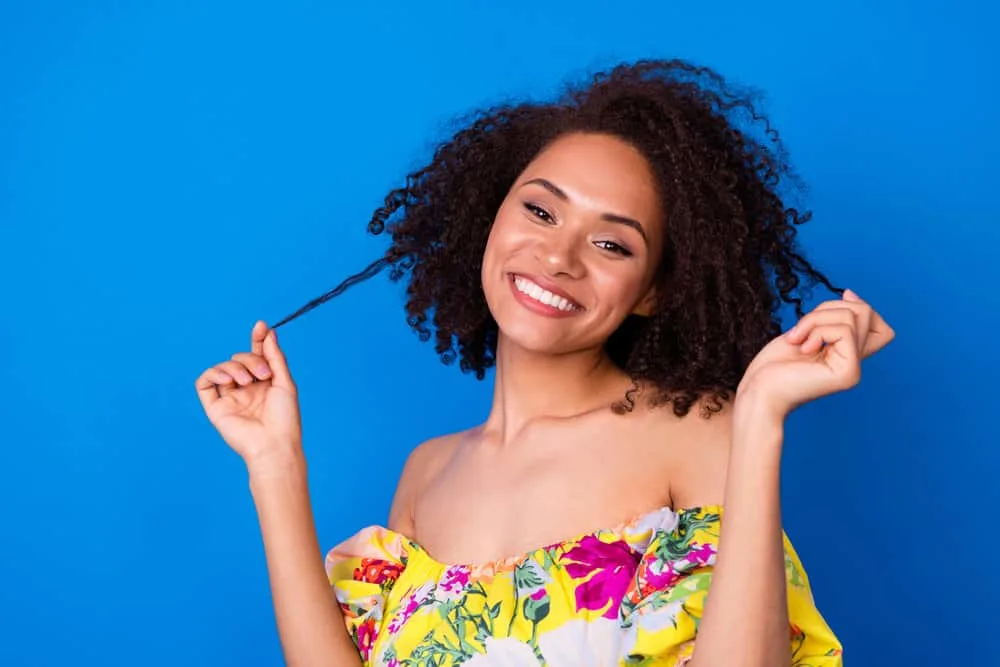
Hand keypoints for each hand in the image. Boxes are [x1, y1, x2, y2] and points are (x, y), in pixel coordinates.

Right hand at [196, 321, 302, 472]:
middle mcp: (246, 389)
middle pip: (240, 359)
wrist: (274, 444)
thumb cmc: (285, 418)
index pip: (257, 355)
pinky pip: (204, 383)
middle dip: (250, 360)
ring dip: (234, 367)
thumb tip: (268, 332)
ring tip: (247, 381)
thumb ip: (275, 357)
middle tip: (264, 375)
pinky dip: (213, 373)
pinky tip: (228, 379)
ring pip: (222, 368)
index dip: (257, 340)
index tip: (261, 326)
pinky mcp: (215, 407)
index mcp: (264, 383)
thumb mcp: (284, 382)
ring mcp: (230, 397)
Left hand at [737, 289, 894, 419]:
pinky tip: (802, 348)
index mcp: (847, 355)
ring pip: (851, 317)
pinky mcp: (848, 372)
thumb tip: (850, 294)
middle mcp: (856, 363)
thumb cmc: (775, 366)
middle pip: (864, 312)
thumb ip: (832, 319)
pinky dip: (816, 330)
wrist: (758, 392)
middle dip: (826, 308)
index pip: (879, 325)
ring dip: (815, 320)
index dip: (858, 308)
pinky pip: (844, 330)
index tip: (823, 312)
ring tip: (797, 339)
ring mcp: (854, 370)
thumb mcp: (806, 331)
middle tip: (800, 330)